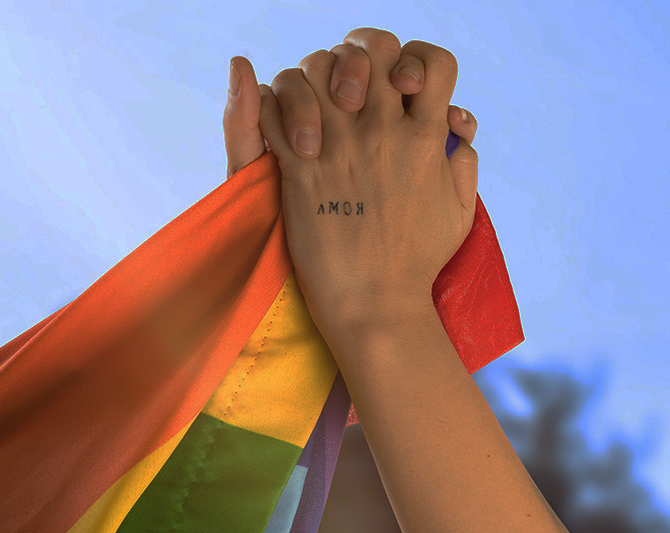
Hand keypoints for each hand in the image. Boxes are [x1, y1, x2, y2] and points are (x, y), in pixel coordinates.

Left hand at [256, 28, 478, 340]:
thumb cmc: (418, 262)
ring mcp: (337, 148)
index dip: (417, 59)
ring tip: (312, 108)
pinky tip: (283, 127)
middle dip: (356, 57)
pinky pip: (274, 111)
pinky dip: (273, 107)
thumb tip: (456, 128)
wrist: (374, 304)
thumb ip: (462, 163)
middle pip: (367, 50)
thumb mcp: (459, 212)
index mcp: (424, 139)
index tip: (404, 86)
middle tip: (349, 90)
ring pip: (314, 69)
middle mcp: (381, 132)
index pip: (432, 61)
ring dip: (309, 79)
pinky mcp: (298, 170)